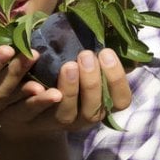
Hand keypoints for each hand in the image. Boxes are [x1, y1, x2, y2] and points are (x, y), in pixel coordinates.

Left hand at [0, 48, 131, 135]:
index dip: (117, 79)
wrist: (37, 97)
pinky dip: (41, 99)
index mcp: (103, 102)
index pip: (121, 100)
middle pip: (95, 108)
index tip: (106, 53)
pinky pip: (39, 112)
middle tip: (86, 55)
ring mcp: (64, 120)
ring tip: (68, 65)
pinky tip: (38, 84)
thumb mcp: (89, 65)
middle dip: (92, 82)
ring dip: (71, 89)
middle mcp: (86, 116)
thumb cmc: (73, 72)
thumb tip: (121, 39)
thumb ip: (101, 58)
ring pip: (69, 113)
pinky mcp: (39, 119)